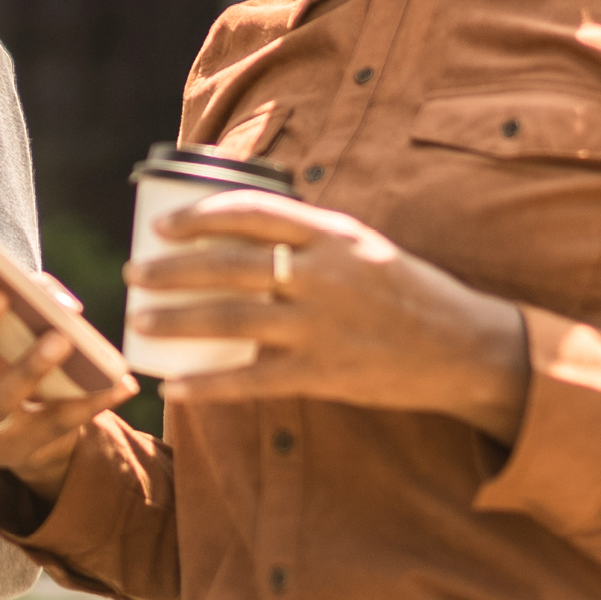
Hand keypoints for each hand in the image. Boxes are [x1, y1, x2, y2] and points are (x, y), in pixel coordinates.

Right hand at [0, 269, 137, 499]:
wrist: (30, 435)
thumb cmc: (13, 359)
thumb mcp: (5, 329)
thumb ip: (21, 298)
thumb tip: (46, 291)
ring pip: (0, 395)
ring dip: (29, 365)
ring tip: (61, 338)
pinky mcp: (26, 442)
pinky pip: (61, 418)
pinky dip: (95, 399)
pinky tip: (122, 382)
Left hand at [131, 190, 530, 437]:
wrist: (467, 348)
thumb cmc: (406, 293)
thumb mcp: (363, 248)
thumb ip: (310, 238)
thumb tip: (241, 230)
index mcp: (333, 235)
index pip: (252, 212)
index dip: (199, 216)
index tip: (161, 226)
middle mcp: (323, 275)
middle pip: (229, 265)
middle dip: (171, 269)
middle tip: (134, 273)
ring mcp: (322, 326)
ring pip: (230, 318)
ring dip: (175, 320)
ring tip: (141, 320)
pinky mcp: (324, 374)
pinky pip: (252, 379)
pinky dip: (208, 385)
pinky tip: (174, 387)